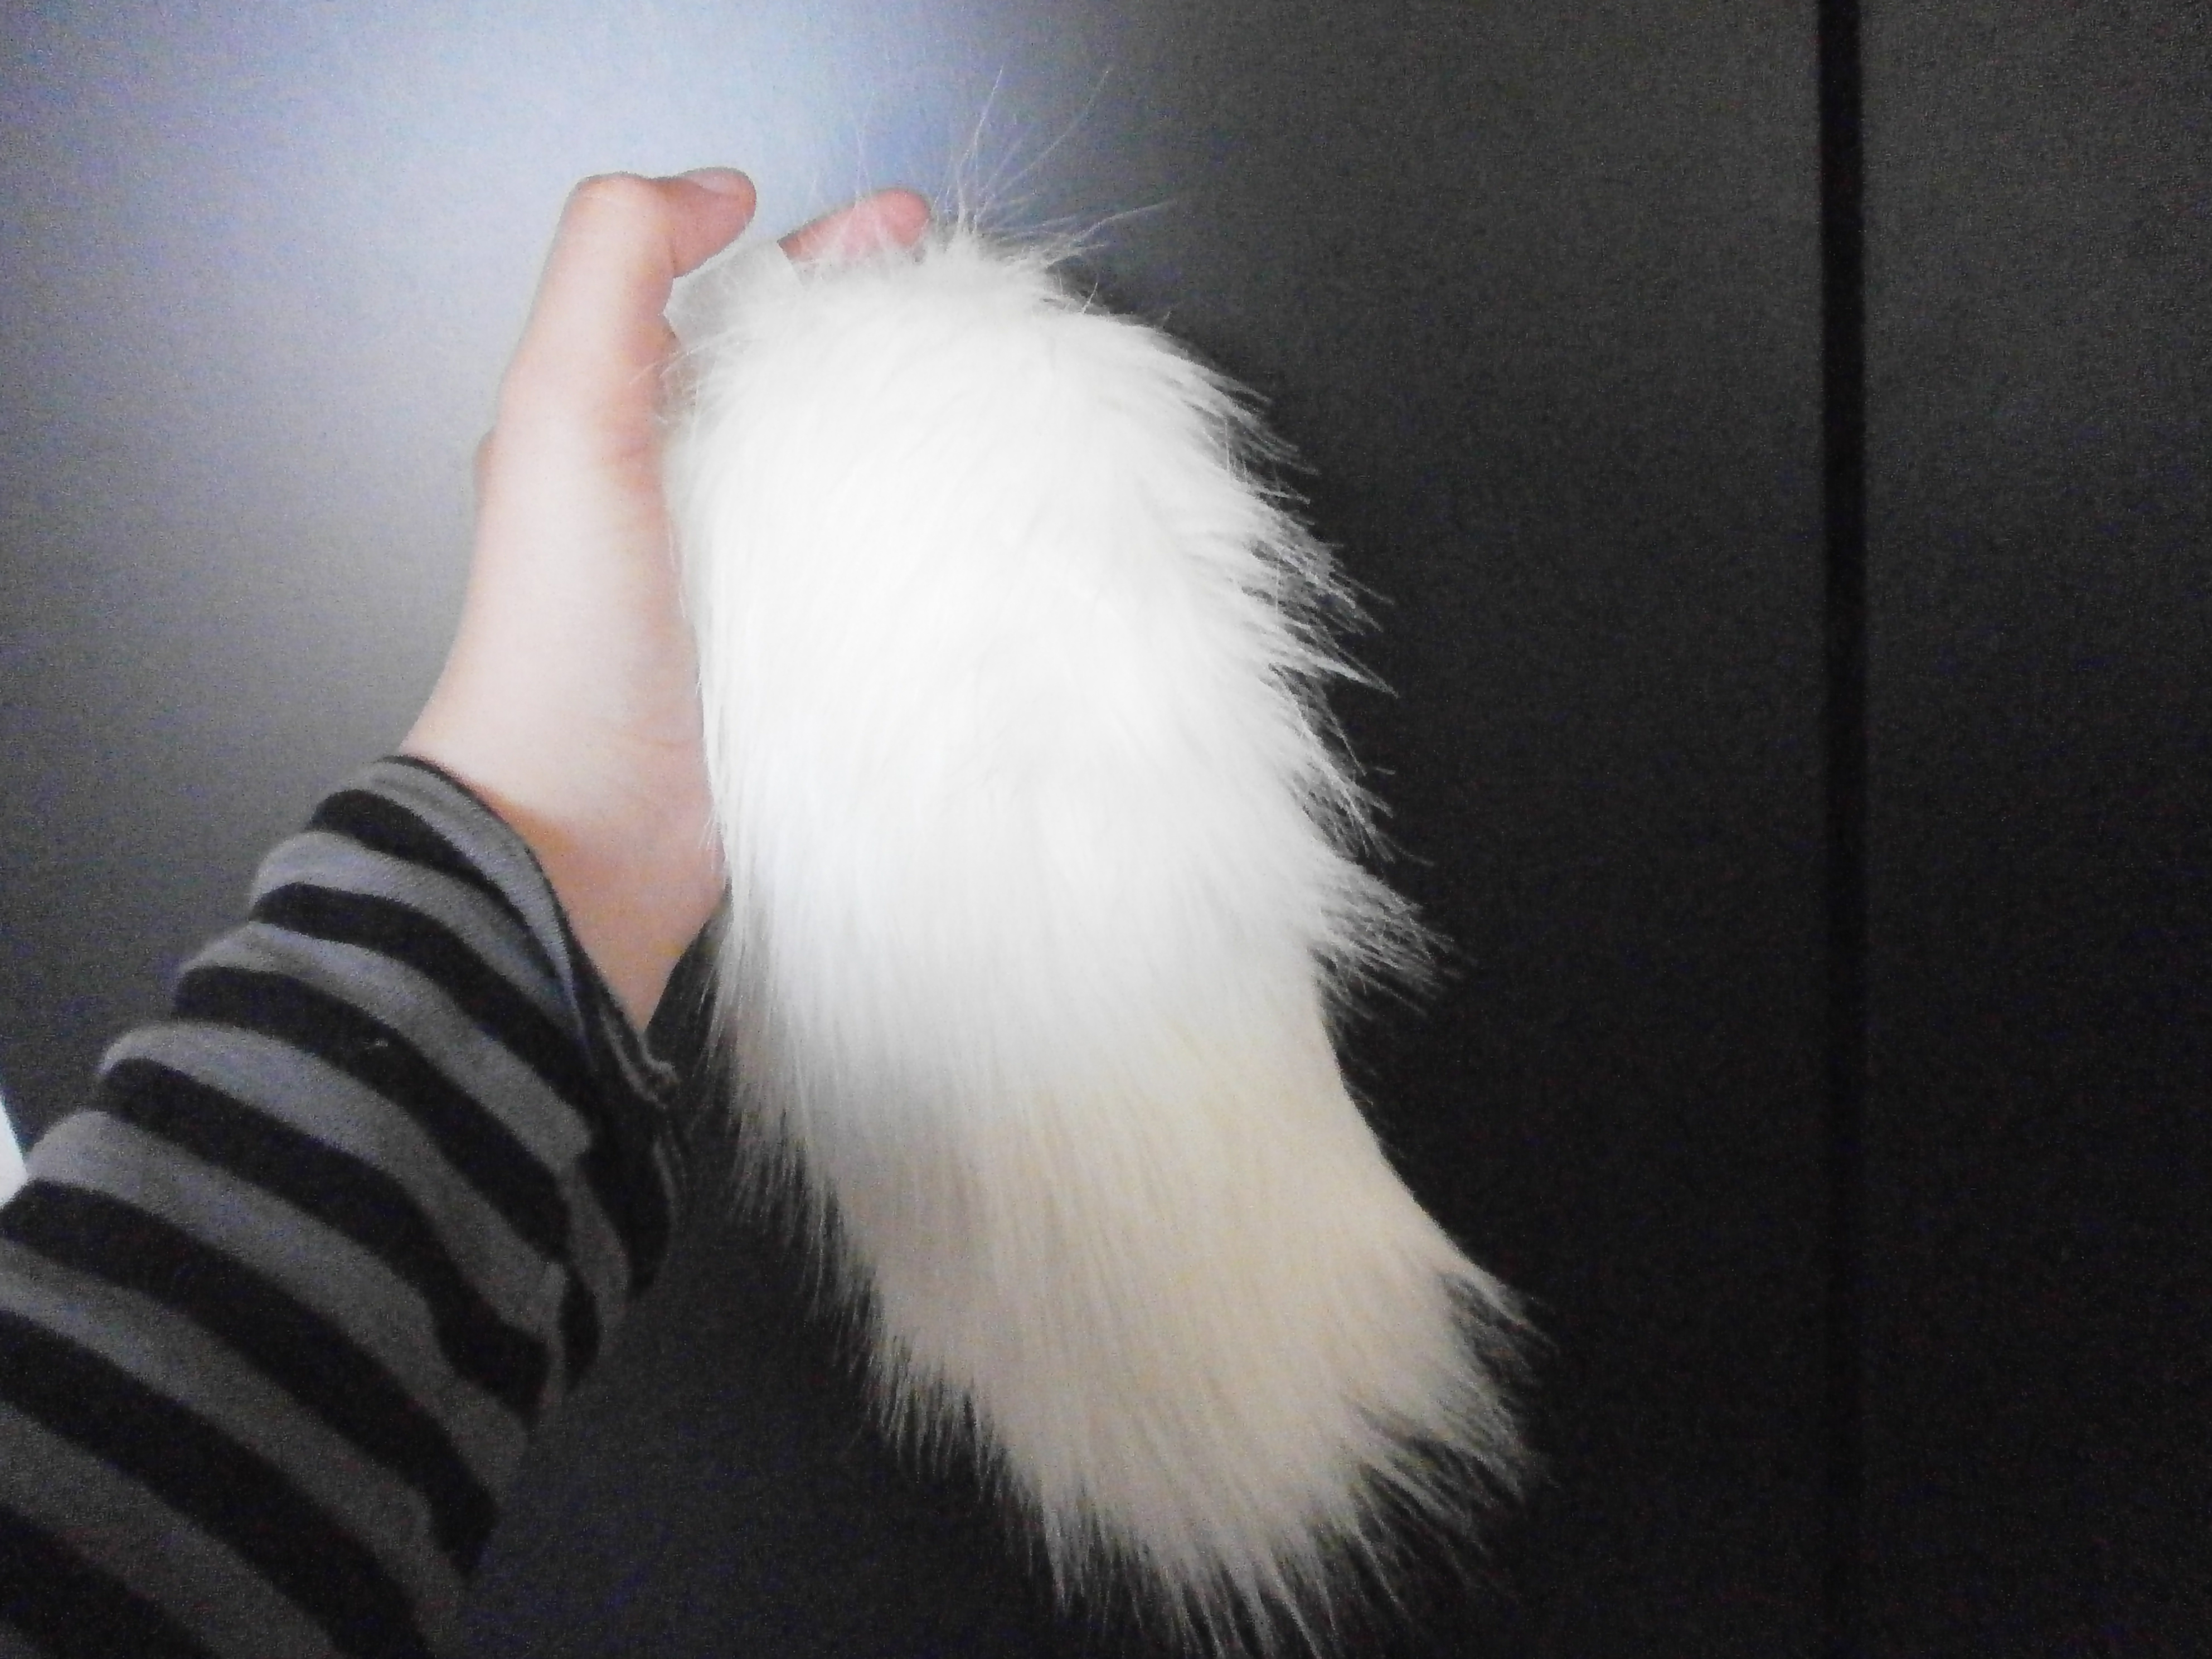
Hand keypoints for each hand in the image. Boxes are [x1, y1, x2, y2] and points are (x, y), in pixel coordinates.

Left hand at [403, 170, 931, 1027]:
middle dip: (889, 333)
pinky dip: (930, 542)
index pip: (727, 302)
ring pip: (846, 475)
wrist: (579, 826)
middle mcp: (678, 495)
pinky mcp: (795, 661)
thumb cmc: (566, 625)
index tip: (915, 227)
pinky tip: (990, 530)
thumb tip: (715, 191)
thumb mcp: (560, 412)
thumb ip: (611, 268)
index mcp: (616, 424)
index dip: (815, 250)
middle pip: (801, 381)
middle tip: (988, 315)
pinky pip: (872, 578)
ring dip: (923, 434)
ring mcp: (742, 583)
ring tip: (1011, 409)